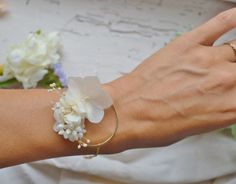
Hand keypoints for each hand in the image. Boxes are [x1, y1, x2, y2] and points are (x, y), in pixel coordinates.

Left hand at [106, 8, 235, 149]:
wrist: (127, 113)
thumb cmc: (156, 126)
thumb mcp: (199, 125)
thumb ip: (220, 106)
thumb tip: (225, 96)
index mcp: (230, 108)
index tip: (232, 89)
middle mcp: (225, 80)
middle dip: (234, 74)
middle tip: (225, 77)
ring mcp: (206, 59)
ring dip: (231, 57)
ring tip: (222, 62)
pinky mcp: (188, 44)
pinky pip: (220, 23)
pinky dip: (232, 18)